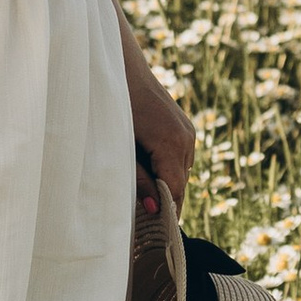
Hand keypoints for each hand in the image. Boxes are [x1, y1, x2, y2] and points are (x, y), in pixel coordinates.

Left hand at [122, 35, 195, 208]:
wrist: (119, 65)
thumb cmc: (113, 104)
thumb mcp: (121, 147)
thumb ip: (138, 179)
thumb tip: (154, 210)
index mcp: (173, 144)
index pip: (175, 191)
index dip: (166, 214)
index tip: (153, 235)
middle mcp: (187, 138)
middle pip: (179, 184)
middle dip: (163, 202)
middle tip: (142, 223)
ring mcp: (187, 132)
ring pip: (180, 172)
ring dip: (163, 185)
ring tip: (140, 199)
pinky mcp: (182, 127)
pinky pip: (177, 159)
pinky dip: (164, 169)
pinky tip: (145, 173)